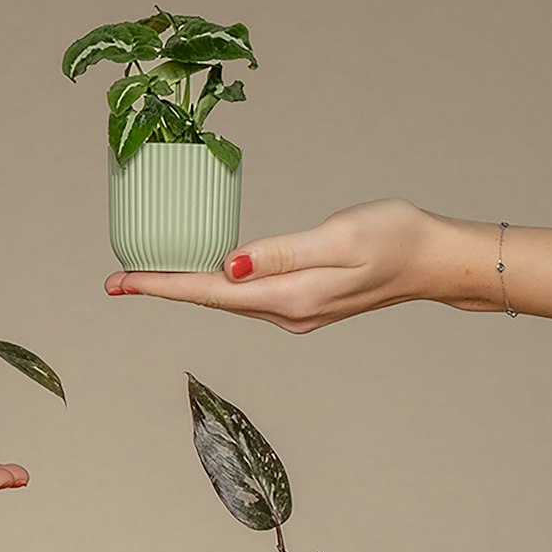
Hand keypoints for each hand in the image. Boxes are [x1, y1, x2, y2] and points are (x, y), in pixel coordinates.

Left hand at [105, 198, 448, 333]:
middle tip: (117, 280)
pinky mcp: (304, 305)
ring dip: (188, 289)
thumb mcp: (338, 236)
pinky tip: (204, 274)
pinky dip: (218, 287)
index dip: (163, 286)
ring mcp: (296, 314)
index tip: (121, 283)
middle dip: (164, 289)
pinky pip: (248, 298)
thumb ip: (281, 252)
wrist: (435, 261)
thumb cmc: (395, 237)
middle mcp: (288, 313)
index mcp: (291, 296)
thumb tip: (228, 266)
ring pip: (228, 302)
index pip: (211, 292)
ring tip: (148, 277)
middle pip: (211, 302)